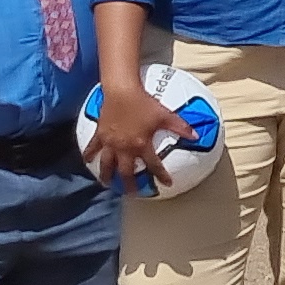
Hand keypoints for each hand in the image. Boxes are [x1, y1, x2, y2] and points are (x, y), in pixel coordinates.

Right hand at [81, 79, 190, 196]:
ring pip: (106, 164)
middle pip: (126, 171)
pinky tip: (88, 160)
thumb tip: (196, 135)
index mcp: (141, 145)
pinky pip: (93, 147)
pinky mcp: (100, 134)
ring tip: (107, 184)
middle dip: (129, 184)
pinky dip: (89, 154)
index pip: (153, 165)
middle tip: (131, 194)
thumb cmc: (144, 102)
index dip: (161, 176)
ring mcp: (110, 142)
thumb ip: (180, 126)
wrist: (122, 90)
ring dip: (107, 175)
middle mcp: (124, 147)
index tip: (166, 184)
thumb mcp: (165, 115)